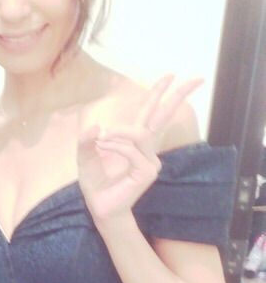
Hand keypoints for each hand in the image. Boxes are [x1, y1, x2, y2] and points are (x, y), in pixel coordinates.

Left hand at [77, 74, 201, 224]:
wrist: (100, 207)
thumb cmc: (96, 183)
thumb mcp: (85, 157)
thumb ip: (86, 141)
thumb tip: (94, 126)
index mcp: (135, 142)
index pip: (151, 113)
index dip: (158, 93)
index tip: (171, 75)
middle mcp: (147, 149)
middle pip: (164, 116)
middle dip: (178, 95)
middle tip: (197, 78)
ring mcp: (150, 160)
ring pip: (139, 134)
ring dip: (118, 132)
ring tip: (101, 139)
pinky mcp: (148, 171)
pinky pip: (131, 150)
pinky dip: (116, 146)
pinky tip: (104, 148)